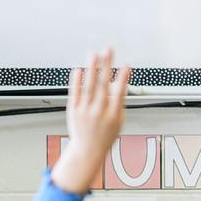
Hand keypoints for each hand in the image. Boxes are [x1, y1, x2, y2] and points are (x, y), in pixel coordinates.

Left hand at [52, 49, 131, 194]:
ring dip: (92, 68)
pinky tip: (79, 69)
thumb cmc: (105, 135)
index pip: (120, 92)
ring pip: (89, 85)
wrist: (87, 150)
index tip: (127, 65)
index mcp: (113, 115)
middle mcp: (99, 111)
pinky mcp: (73, 110)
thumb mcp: (119, 121)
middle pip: (103, 84)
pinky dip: (77, 80)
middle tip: (109, 51)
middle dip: (107, 65)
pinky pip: (75, 92)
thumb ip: (119, 103)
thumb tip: (120, 84)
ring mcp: (85, 110)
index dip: (123, 78)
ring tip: (94, 54)